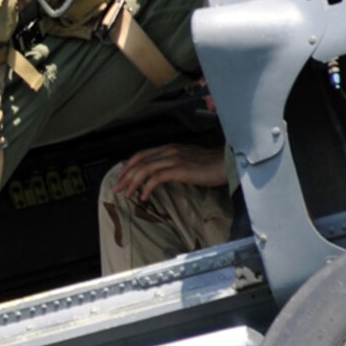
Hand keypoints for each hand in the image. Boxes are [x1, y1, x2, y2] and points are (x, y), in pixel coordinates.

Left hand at [110, 143, 224, 202]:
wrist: (228, 164)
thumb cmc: (210, 165)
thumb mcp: (187, 160)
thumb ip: (172, 164)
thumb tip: (158, 176)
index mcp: (169, 148)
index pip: (141, 154)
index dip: (128, 166)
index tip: (121, 178)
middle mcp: (169, 150)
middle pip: (139, 161)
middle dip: (125, 175)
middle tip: (117, 188)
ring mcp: (174, 159)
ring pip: (144, 169)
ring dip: (132, 182)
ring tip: (127, 194)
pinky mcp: (180, 169)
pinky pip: (157, 178)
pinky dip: (147, 188)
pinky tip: (144, 197)